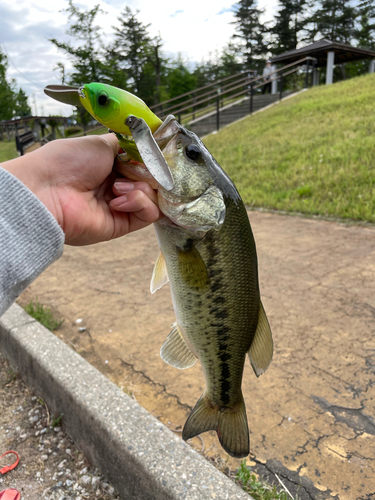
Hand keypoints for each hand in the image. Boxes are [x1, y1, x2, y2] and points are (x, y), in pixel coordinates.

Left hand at [2, 134, 160, 244]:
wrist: (47, 191)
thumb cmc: (67, 162)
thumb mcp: (101, 143)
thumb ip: (128, 145)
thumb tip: (146, 146)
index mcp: (111, 166)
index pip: (144, 164)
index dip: (152, 160)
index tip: (155, 154)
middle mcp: (117, 186)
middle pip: (153, 180)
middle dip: (149, 173)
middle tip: (135, 170)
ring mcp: (121, 206)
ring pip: (154, 197)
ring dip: (141, 188)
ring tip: (117, 187)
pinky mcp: (122, 225)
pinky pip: (149, 214)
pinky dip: (140, 202)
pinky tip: (118, 200)